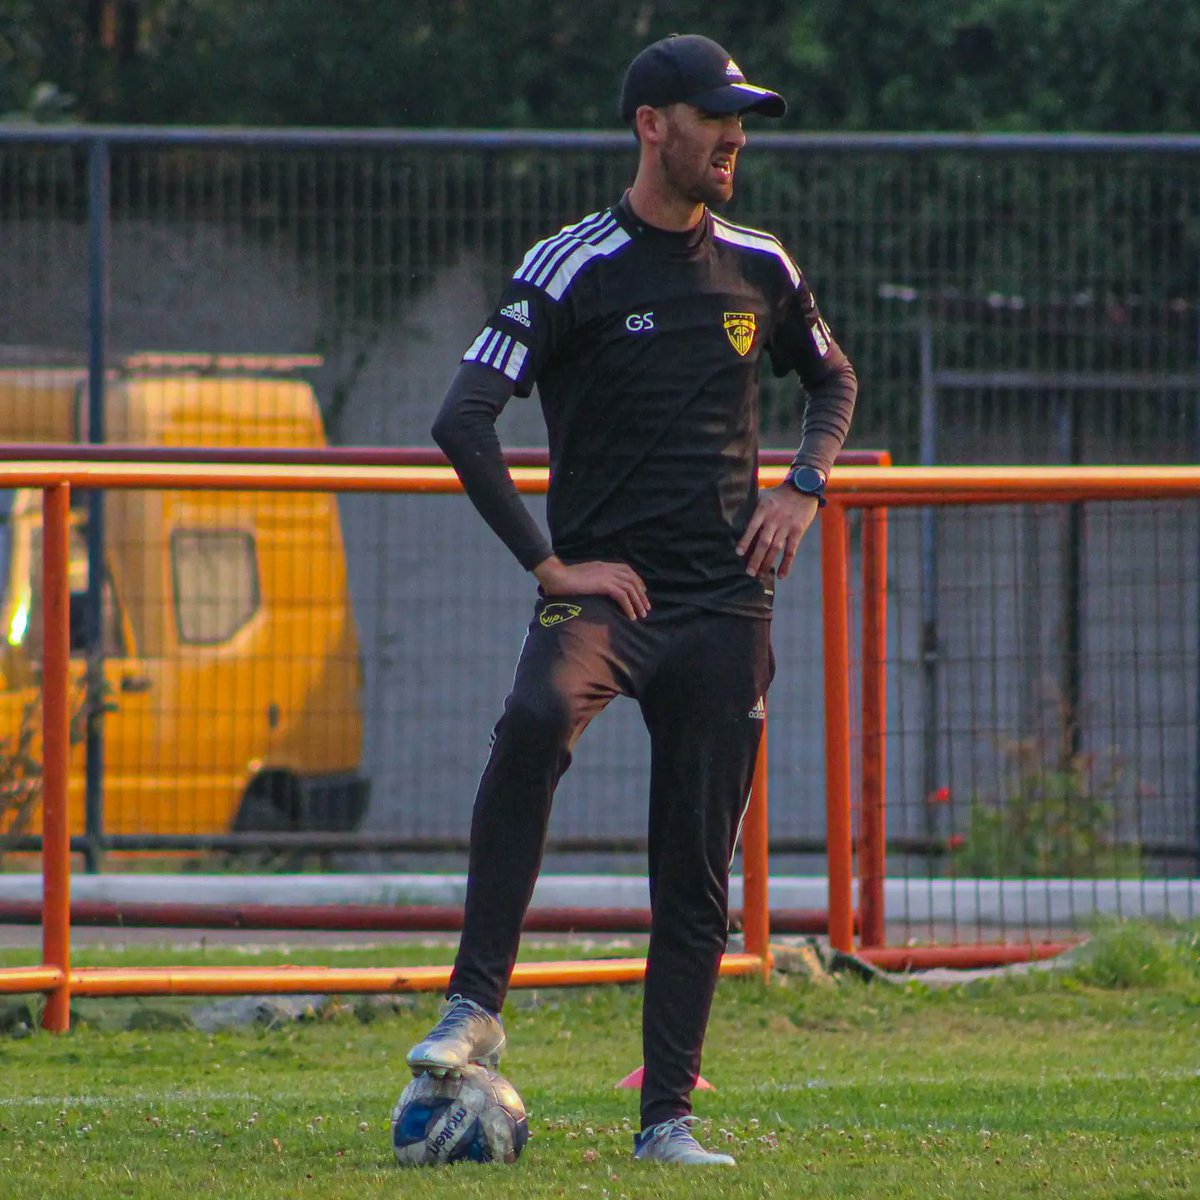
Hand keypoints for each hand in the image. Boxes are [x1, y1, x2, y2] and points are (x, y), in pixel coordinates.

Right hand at [532, 555, 650, 619]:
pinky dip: (629, 607)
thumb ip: (594, 579)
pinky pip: (622, 596)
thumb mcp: (583, 576)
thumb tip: (599, 587)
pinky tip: (631, 616)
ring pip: (630, 588)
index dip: (637, 581)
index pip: (627, 570)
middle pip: (632, 580)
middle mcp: (608, 568)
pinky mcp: (604, 584)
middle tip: (646, 608)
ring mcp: (607, 575)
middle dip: (641, 594)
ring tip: (642, 615)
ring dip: (638, 603)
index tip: (642, 593)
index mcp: (603, 565)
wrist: (557, 577)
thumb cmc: (564, 579)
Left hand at [736, 485, 819, 579]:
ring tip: (760, 575)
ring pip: (776, 548)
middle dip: (755, 558)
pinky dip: (786, 564)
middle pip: (764, 542)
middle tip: (748, 572)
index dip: (746, 540)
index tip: (738, 553)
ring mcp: (787, 526)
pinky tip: (780, 575)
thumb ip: (751, 506)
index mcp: (763, 509)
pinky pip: (791, 550)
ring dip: (767, 563)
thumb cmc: (778, 494)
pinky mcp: (798, 531)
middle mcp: (775, 518)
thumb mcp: (763, 495)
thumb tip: (733, 518)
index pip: (752, 527)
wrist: (803, 486)